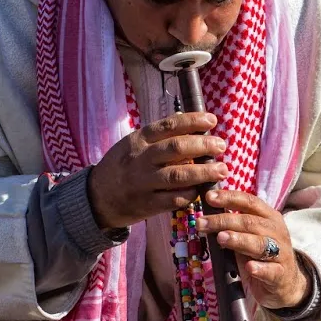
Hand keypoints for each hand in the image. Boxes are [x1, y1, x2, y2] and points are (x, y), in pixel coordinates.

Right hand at [86, 112, 227, 229]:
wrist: (97, 197)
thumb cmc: (122, 166)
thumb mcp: (133, 144)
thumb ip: (157, 134)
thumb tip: (183, 116)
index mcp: (138, 140)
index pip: (169, 126)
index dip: (192, 121)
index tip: (212, 120)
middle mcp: (141, 160)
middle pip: (176, 148)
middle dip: (203, 146)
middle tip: (221, 146)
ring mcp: (144, 183)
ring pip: (178, 175)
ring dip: (204, 172)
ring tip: (223, 170)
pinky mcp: (147, 204)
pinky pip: (174, 199)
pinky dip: (191, 194)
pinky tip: (202, 190)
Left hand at [198, 189, 310, 310]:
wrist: (285, 283)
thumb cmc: (261, 256)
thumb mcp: (249, 237)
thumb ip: (233, 226)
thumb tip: (206, 215)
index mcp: (269, 218)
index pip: (250, 202)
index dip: (230, 198)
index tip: (209, 197)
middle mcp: (277, 232)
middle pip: (250, 222)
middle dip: (224, 221)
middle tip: (202, 223)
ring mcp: (281, 253)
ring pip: (260, 244)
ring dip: (239, 240)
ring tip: (221, 238)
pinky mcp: (281, 275)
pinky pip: (271, 270)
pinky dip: (260, 269)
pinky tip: (250, 267)